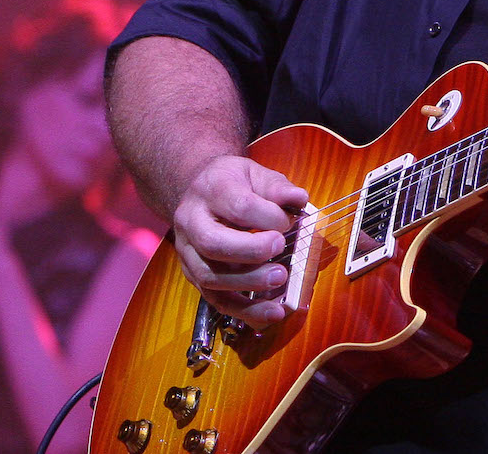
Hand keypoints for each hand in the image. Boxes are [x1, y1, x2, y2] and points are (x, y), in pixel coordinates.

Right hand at [169, 154, 308, 326]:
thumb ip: (278, 188)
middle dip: (251, 251)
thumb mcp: (256, 174)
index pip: (239, 206)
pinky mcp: (194, 275)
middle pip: (213, 243)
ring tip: (280, 280)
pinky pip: (215, 299)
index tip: (288, 221)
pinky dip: (244, 310)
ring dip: (248, 284)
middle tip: (281, 249)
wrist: (201, 190)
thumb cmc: (234, 183)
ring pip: (210, 276)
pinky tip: (270, 313)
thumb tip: (299, 199)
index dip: (268, 217)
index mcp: (211, 190)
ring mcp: (188, 251)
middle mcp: (192, 221)